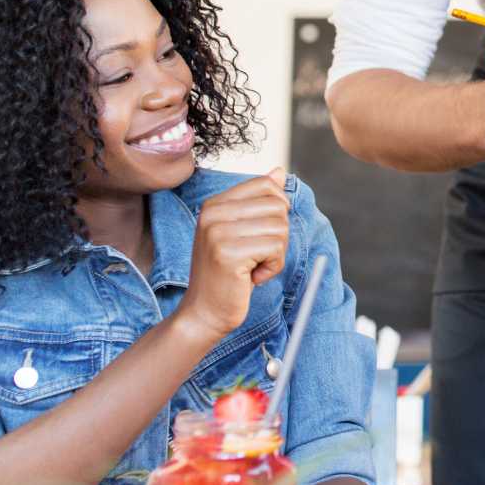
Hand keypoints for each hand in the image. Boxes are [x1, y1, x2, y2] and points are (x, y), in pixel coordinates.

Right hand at [172, 168, 290, 344]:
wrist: (204, 313)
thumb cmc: (228, 273)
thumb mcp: (242, 232)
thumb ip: (259, 201)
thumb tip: (279, 171)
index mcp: (215, 203)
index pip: (267, 185)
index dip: (277, 210)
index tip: (259, 234)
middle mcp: (213, 213)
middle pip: (278, 206)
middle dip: (278, 235)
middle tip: (255, 255)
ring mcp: (218, 232)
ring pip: (280, 228)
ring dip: (276, 254)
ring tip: (251, 267)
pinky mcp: (228, 253)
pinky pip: (276, 249)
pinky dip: (272, 267)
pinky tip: (251, 277)